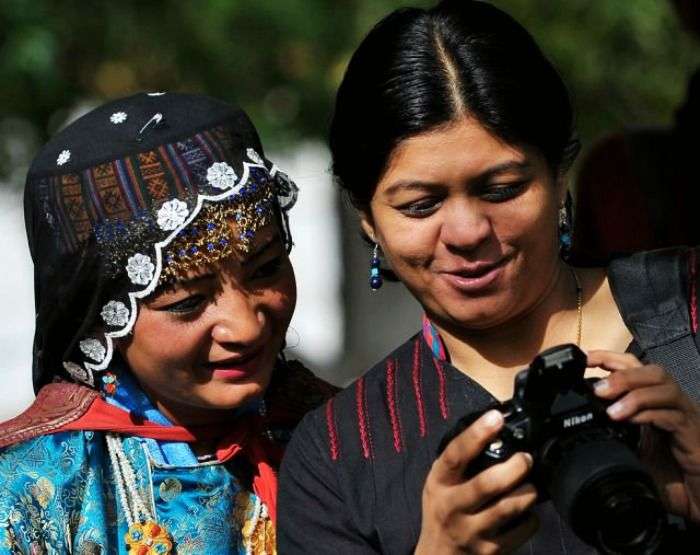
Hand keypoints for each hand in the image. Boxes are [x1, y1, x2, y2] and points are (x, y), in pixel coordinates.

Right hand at [415, 410, 537, 554]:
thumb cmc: (443, 511)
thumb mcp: (440, 484)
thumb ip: (459, 463)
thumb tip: (491, 429)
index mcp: (439, 483)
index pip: (455, 455)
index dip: (476, 434)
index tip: (496, 417)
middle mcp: (452, 507)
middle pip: (487, 484)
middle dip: (514, 467)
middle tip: (526, 458)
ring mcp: (471, 531)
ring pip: (509, 507)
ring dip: (527, 492)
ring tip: (531, 484)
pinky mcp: (491, 551)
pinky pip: (522, 530)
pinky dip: (532, 518)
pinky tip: (528, 512)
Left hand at [588, 350, 699, 521]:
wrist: (699, 498)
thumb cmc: (666, 473)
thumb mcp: (630, 448)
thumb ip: (611, 433)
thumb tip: (579, 425)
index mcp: (654, 401)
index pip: (634, 367)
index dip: (609, 358)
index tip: (584, 358)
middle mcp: (671, 403)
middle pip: (652, 370)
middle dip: (623, 374)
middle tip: (598, 390)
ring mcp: (685, 416)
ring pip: (664, 387)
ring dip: (634, 393)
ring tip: (611, 410)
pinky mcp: (693, 434)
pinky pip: (673, 416)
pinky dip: (649, 415)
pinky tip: (631, 422)